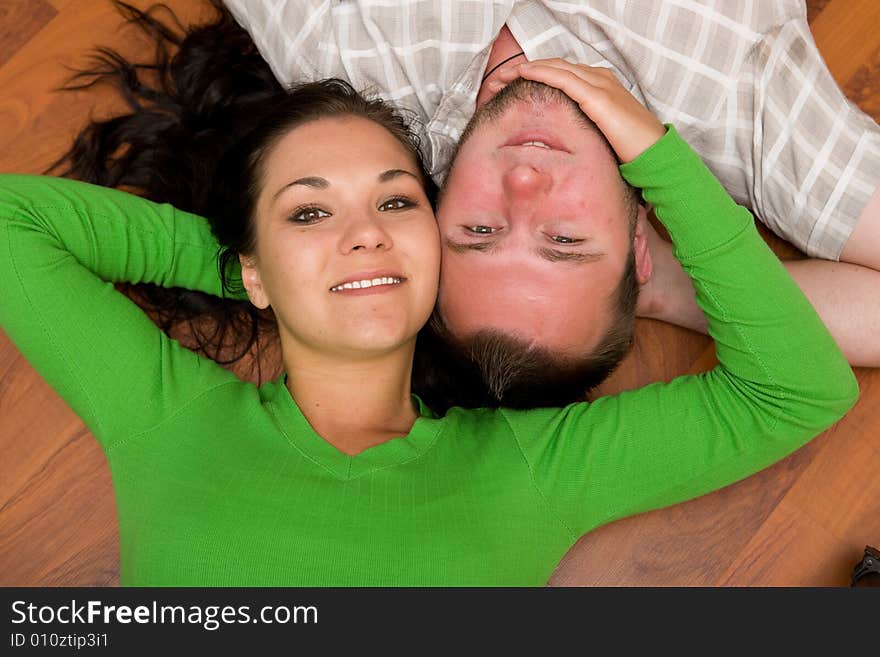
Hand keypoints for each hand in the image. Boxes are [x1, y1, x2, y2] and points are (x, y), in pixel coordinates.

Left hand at [492, 59, 665, 162]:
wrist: (654, 154)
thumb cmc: (629, 150)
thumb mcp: (598, 134)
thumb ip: (580, 128)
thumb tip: (558, 140)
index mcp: (599, 86)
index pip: (561, 74)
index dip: (534, 76)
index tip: (510, 86)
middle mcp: (599, 78)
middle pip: (554, 66)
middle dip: (524, 70)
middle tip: (498, 79)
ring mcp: (599, 84)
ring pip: (555, 68)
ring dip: (526, 69)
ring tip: (502, 76)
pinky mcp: (598, 96)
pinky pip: (563, 78)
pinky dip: (541, 73)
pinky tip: (523, 74)